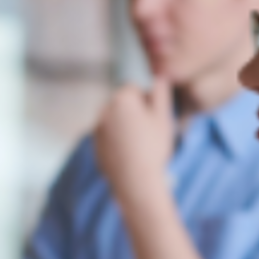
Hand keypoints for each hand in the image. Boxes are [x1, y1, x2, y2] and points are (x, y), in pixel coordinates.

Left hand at [95, 78, 173, 207]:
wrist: (135, 182)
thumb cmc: (152, 148)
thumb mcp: (163, 117)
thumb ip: (160, 92)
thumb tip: (159, 76)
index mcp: (121, 99)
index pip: (134, 89)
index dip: (148, 102)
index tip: (154, 119)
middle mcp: (104, 110)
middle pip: (123, 104)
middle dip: (135, 113)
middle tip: (148, 133)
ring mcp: (97, 128)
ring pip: (115, 120)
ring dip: (126, 126)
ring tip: (140, 145)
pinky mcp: (95, 144)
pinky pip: (109, 136)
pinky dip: (118, 140)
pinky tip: (130, 154)